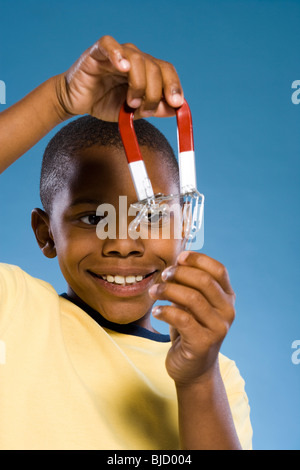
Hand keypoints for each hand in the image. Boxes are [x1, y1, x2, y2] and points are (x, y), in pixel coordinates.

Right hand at [55, 35, 183, 121]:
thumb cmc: (104, 103)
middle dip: (155, 92)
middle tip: (146, 110)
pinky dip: (118, 54)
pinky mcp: (97, 52)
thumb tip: (176, 109)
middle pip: (154, 66)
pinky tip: (122, 67)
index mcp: (145, 71)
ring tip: (130, 102)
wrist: (76, 102)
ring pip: (137, 59)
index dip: (173, 85)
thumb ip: (154, 108)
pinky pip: (109, 45)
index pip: (165, 71)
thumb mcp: (133, 111)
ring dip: (139, 84)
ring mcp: (117, 54)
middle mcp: (134, 59)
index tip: (177, 103)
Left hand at [149, 251, 235, 385]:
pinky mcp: (203, 343)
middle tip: (162, 275)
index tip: (179, 258)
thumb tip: (177, 259)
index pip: (219, 270)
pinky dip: (165, 311)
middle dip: (179, 274)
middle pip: (204, 281)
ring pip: (192, 298)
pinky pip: (182, 319)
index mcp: (227, 297)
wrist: (193, 368)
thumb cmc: (190, 329)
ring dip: (168, 290)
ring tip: (153, 292)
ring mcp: (218, 328)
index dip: (199, 259)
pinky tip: (156, 311)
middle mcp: (227, 311)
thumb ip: (189, 284)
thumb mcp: (193, 304)